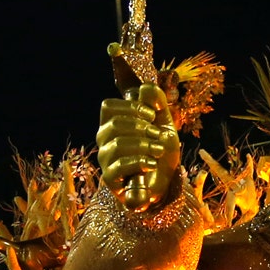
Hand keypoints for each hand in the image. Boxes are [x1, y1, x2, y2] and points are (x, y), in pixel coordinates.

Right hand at [96, 83, 180, 211]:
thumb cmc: (160, 150)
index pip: (108, 107)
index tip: (152, 115)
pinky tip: (151, 164)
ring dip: (143, 145)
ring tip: (158, 150)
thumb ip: (157, 102)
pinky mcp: (110, 178)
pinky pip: (118, 166)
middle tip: (159, 135)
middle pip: (114, 125)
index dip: (132, 107)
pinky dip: (138, 162)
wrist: (165, 181)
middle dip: (142, 128)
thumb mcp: (164, 123)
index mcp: (113, 123)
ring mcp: (105, 159)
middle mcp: (104, 140)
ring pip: (117, 145)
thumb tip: (145, 88)